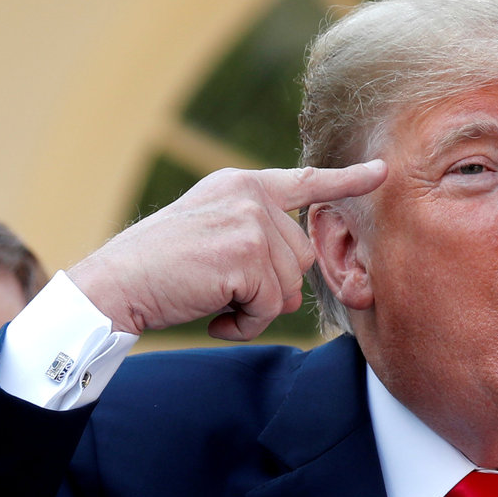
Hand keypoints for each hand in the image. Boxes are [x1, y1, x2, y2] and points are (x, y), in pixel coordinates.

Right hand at [67, 160, 386, 340]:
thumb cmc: (157, 268)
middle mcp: (250, 195)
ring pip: (288, 288)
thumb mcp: (209, 229)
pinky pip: (269, 308)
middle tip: (223, 292)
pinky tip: (213, 316)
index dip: (347, 180)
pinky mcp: (246, 254)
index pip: (304, 181)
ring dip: (254, 309)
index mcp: (241, 185)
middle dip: (268, 289)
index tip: (382, 172)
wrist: (115, 284)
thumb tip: (294, 259)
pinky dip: (245, 324)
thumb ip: (251, 228)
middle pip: (300, 259)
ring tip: (213, 300)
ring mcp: (250, 221)